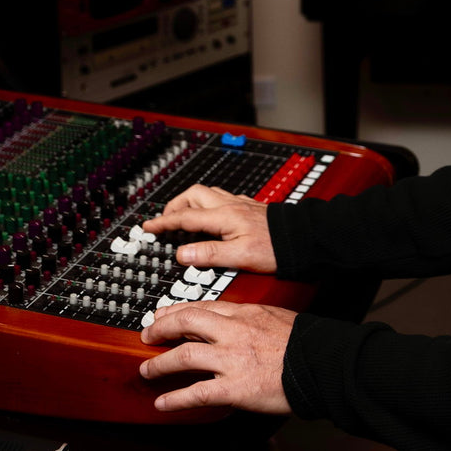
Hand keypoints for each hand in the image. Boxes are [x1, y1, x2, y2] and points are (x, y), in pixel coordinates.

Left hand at [139, 300, 294, 413]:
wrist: (322, 363)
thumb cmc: (304, 342)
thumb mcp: (274, 316)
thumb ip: (249, 317)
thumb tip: (233, 318)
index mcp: (244, 313)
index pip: (202, 307)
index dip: (176, 311)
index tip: (163, 314)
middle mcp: (233, 332)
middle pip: (186, 322)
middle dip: (160, 328)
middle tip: (147, 335)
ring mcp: (232, 359)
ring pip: (184, 356)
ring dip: (160, 364)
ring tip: (147, 370)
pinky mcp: (235, 387)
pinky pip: (197, 393)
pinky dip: (175, 399)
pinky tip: (162, 403)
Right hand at [142, 184, 275, 271]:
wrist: (302, 237)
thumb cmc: (275, 248)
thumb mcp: (240, 256)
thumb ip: (209, 254)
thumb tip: (181, 254)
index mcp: (223, 217)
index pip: (185, 217)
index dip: (163, 222)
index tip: (148, 226)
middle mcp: (230, 205)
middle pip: (193, 195)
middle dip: (175, 205)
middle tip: (165, 220)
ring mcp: (240, 204)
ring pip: (207, 193)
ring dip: (191, 202)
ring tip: (183, 216)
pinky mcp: (249, 207)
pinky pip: (221, 198)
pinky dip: (208, 204)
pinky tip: (212, 215)